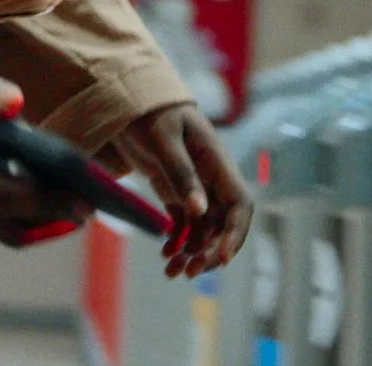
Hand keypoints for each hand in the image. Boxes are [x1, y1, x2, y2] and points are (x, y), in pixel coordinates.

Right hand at [0, 1, 88, 245]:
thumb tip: (20, 105)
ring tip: (66, 196)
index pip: (10, 197)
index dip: (52, 202)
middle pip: (3, 225)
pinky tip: (22, 177)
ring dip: (27, 214)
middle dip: (47, 220)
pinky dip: (4, 203)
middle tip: (88, 207)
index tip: (89, 201)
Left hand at [109, 103, 249, 277]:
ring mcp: (196, 187)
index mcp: (217, 162)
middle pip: (224, 224)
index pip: (240, 204)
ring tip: (173, 271)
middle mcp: (212, 178)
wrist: (132, 100)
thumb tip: (199, 211)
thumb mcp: (164, 139)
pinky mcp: (178, 192)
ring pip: (205, 229)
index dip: (235, 234)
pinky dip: (179, 242)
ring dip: (193, 252)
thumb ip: (181, 173)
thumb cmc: (151, 112)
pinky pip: (186, 224)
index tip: (220, 258)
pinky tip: (166, 256)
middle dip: (212, 251)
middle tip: (191, 271)